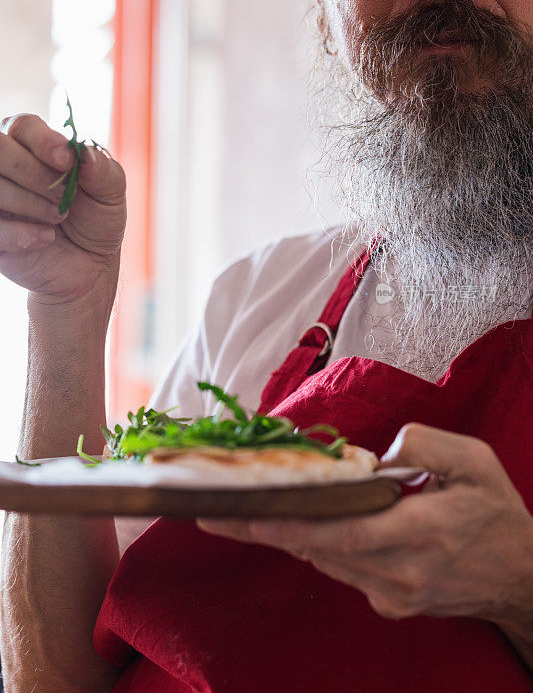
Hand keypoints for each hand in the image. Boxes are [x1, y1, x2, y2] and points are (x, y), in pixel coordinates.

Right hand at [0, 113, 125, 304]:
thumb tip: (86, 154)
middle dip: (32, 172)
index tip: (67, 161)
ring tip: (58, 218)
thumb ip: (102, 170)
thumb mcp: (110, 194)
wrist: (88, 266)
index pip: (23, 126)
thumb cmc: (96, 220)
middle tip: (63, 197)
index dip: (43, 141)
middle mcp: (5, 167)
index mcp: (32, 146)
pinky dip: (19, 234)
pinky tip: (44, 238)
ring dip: (28, 202)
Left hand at [198, 424, 532, 625]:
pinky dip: (316, 544)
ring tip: (238, 510)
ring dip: (285, 533)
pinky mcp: (390, 603)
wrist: (521, 576)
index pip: (342, 532)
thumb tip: (374, 455)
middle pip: (317, 548)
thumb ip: (423, 444)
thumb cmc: (497, 511)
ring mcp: (392, 594)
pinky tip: (299, 522)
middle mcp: (400, 572)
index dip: (289, 524)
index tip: (244, 514)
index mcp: (421, 532)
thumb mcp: (474, 460)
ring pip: (323, 559)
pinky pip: (340, 568)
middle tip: (211, 510)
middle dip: (262, 528)